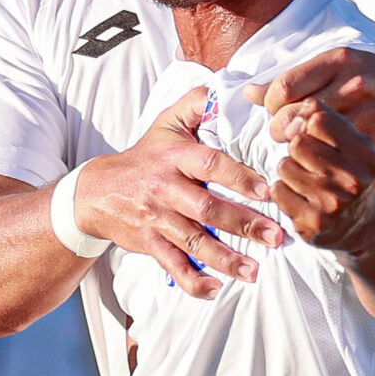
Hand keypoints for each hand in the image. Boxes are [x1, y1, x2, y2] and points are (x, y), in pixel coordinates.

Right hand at [78, 88, 282, 298]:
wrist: (97, 191)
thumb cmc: (145, 156)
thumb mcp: (166, 123)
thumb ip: (196, 104)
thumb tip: (224, 87)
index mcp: (174, 157)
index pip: (209, 165)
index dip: (239, 177)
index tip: (267, 191)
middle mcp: (165, 188)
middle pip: (207, 208)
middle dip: (244, 225)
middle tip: (277, 238)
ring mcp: (156, 218)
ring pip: (193, 241)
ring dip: (225, 259)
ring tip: (254, 271)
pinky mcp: (149, 242)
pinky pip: (172, 264)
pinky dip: (192, 280)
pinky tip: (216, 289)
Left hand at [263, 47, 374, 163]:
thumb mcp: (342, 63)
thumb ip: (296, 78)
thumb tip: (249, 92)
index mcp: (339, 60)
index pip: (284, 88)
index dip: (271, 106)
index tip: (276, 111)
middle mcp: (353, 85)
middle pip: (293, 117)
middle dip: (281, 130)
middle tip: (285, 134)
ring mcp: (368, 116)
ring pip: (314, 140)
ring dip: (300, 149)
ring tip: (303, 147)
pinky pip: (338, 158)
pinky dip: (324, 162)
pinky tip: (324, 159)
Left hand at [269, 100, 374, 251]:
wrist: (361, 227)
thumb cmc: (350, 174)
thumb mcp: (352, 143)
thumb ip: (326, 119)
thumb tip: (292, 116)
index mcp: (366, 154)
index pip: (319, 119)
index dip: (308, 122)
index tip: (312, 133)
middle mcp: (353, 180)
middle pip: (298, 142)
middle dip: (298, 148)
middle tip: (310, 160)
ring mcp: (332, 204)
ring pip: (285, 166)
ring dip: (290, 170)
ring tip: (307, 179)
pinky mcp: (312, 223)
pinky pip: (278, 191)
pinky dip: (284, 191)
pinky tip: (301, 197)